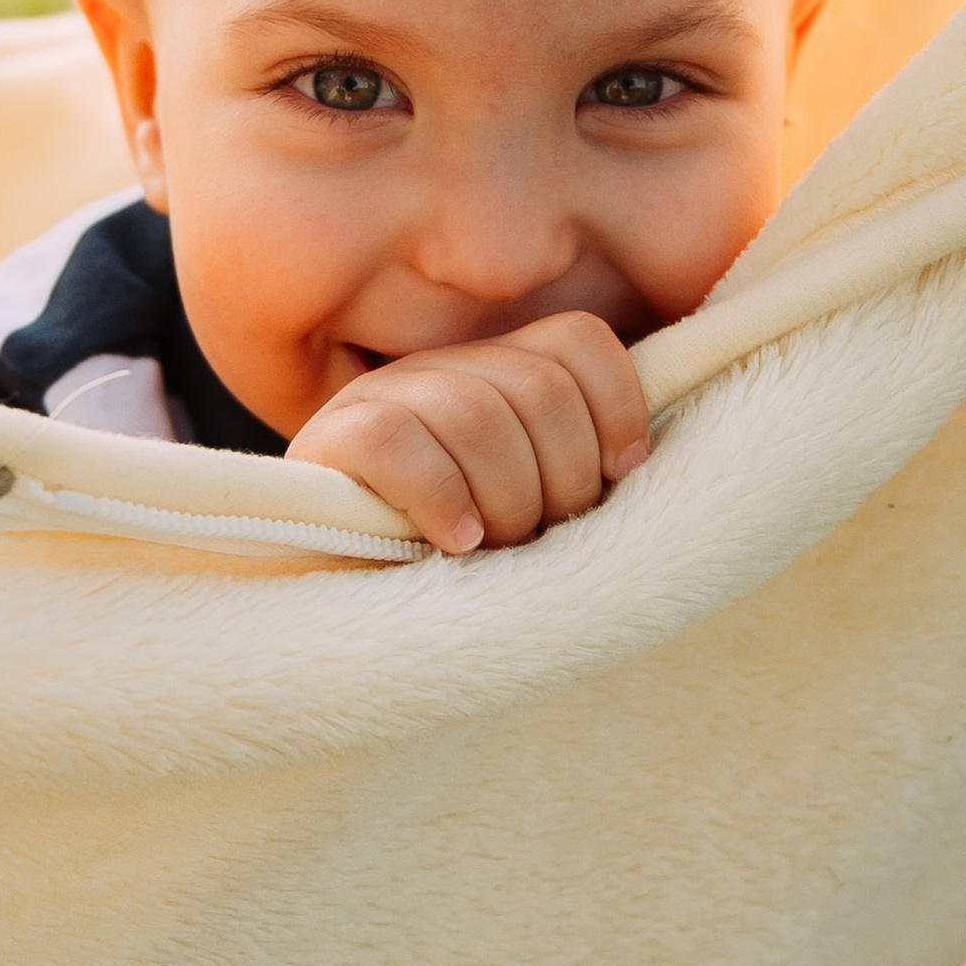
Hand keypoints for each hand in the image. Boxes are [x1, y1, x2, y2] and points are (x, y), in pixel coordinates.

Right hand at [286, 309, 651, 554]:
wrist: (351, 625)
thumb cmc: (461, 573)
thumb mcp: (535, 510)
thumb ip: (578, 470)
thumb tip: (637, 458)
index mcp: (495, 372)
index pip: (578, 340)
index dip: (616, 408)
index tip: (618, 477)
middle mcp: (440, 368)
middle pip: (540, 388)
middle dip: (560, 479)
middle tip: (540, 537)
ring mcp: (379, 396)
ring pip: (475, 415)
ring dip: (504, 500)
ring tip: (495, 550)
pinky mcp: (327, 439)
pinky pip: (396, 441)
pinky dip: (440, 498)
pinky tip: (454, 542)